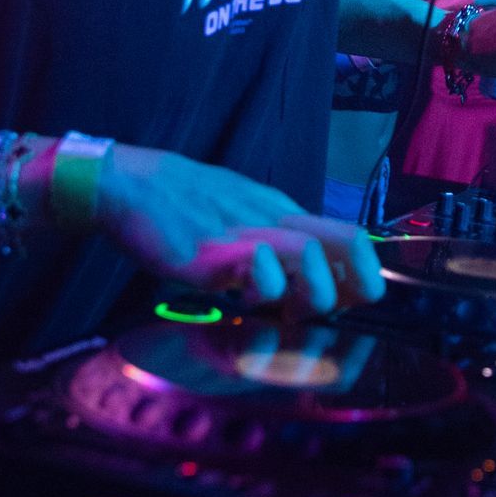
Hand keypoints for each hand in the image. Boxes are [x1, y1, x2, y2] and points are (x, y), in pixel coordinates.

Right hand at [90, 145, 384, 313]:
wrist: (129, 184)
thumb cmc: (182, 201)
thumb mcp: (240, 207)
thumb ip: (271, 233)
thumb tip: (302, 269)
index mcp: (282, 209)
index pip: (347, 233)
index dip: (366, 269)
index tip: (361, 298)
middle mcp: (272, 218)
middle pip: (345, 244)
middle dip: (356, 287)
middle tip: (335, 312)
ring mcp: (245, 234)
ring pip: (310, 256)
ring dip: (315, 292)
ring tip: (293, 309)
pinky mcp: (214, 253)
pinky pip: (259, 268)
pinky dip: (265, 290)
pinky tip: (247, 300)